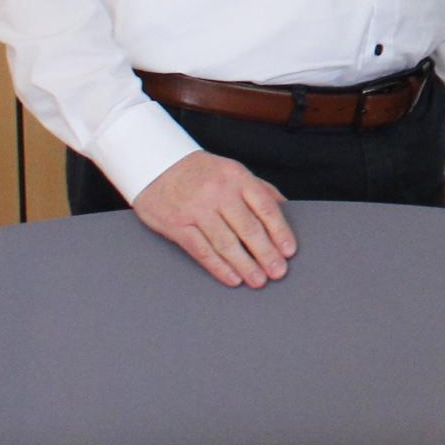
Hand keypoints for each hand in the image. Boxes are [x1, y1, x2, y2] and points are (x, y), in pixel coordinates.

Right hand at [131, 150, 295, 287]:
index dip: (280, 231)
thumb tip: (287, 210)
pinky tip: (232, 278)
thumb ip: (260, 189)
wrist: (155, 163)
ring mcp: (196, 209)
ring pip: (225, 242)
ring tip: (259, 280)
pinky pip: (201, 249)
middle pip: (248, 228)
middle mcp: (219, 192)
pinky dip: (218, 267)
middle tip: (278, 272)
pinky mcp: (177, 225)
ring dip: (244, 264)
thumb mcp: (233, 171)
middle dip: (266, 253)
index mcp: (238, 178)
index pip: (266, 208)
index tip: (289, 251)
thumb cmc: (202, 172)